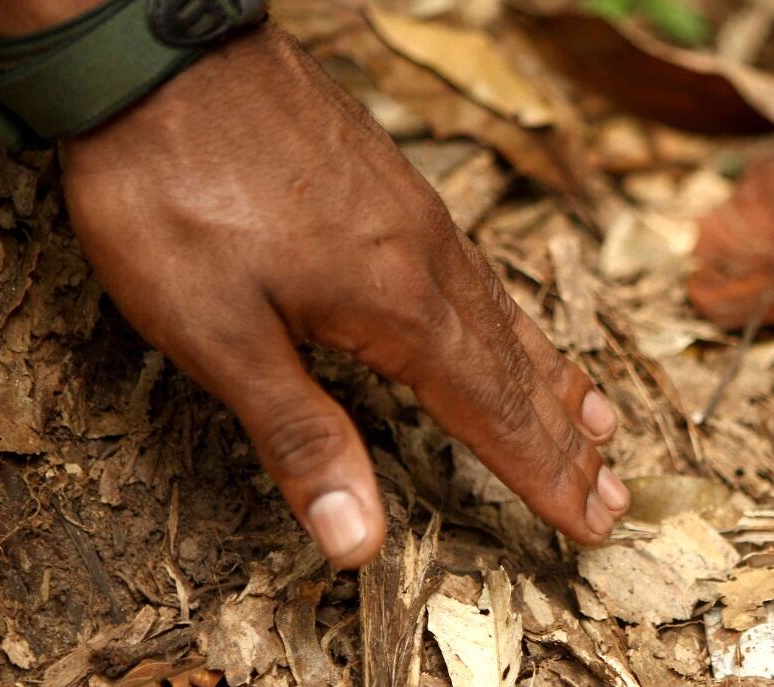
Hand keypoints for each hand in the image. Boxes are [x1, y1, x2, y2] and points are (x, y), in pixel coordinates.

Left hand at [56, 26, 627, 565]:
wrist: (157, 55)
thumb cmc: (174, 192)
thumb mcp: (216, 333)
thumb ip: (299, 436)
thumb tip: (357, 544)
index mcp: (400, 310)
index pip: (495, 418)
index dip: (546, 479)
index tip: (595, 525)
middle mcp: (430, 265)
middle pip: (518, 374)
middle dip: (568, 445)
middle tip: (617, 497)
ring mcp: (418, 222)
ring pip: (507, 321)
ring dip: (555, 385)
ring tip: (597, 423)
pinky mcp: (394, 192)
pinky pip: (481, 276)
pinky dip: (517, 324)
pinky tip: (510, 326)